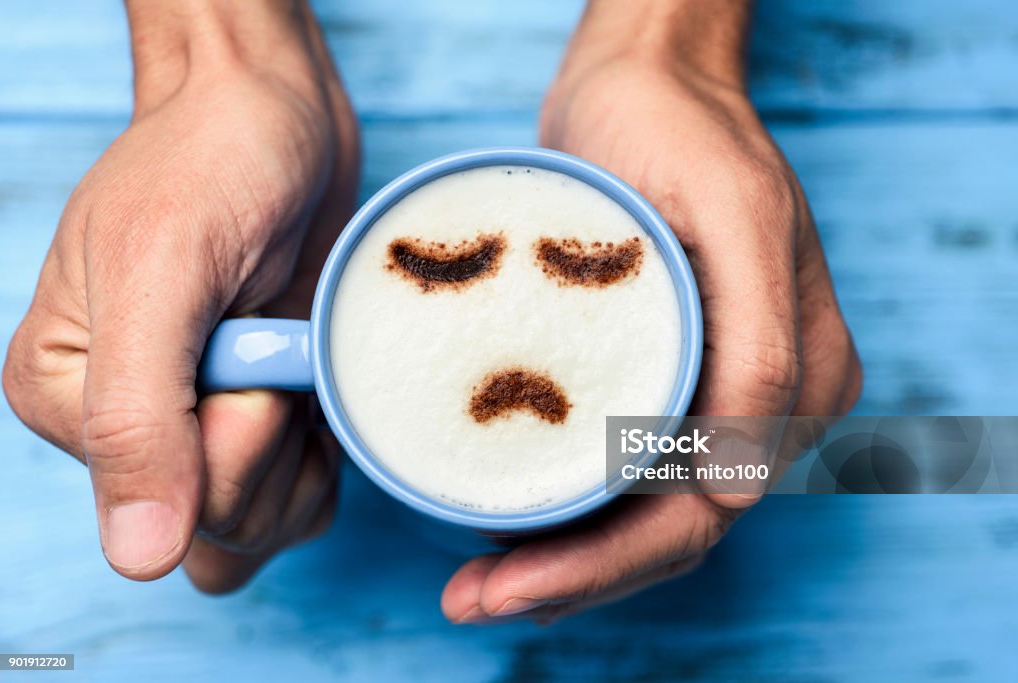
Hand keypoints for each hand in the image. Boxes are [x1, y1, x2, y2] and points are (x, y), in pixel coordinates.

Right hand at [2, 1, 358, 591]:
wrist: (275, 118)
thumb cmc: (212, 163)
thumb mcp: (160, 271)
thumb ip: (136, 416)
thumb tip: (137, 556)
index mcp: (69, 399)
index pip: (168, 504)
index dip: (239, 438)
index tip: (255, 345)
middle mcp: (129, 426)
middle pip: (221, 530)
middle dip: (276, 446)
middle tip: (282, 346)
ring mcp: (199, 429)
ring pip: (263, 529)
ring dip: (307, 457)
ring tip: (302, 359)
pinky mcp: (259, 421)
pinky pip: (300, 500)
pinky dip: (329, 456)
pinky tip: (320, 384)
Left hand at [441, 0, 860, 623]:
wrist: (643, 84)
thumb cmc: (679, 130)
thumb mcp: (733, 217)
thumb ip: (762, 353)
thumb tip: (735, 488)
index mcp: (796, 377)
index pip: (700, 512)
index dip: (607, 564)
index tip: (511, 585)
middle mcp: (763, 399)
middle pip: (667, 529)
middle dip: (571, 577)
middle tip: (470, 599)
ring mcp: (713, 390)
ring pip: (641, 513)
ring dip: (563, 559)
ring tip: (475, 582)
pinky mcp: (666, 372)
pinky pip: (621, 467)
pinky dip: (568, 508)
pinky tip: (508, 526)